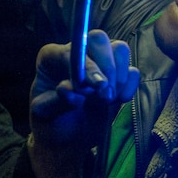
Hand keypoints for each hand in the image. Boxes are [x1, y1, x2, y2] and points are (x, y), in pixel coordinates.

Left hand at [28, 30, 139, 177]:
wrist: (67, 139)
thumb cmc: (51, 123)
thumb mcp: (45, 115)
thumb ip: (57, 101)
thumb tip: (72, 90)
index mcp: (52, 57)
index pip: (73, 51)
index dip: (87, 67)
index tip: (95, 88)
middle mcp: (77, 53)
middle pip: (99, 39)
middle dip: (107, 66)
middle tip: (105, 93)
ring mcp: (100, 62)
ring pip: (120, 49)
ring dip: (119, 76)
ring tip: (108, 99)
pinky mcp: (118, 76)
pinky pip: (132, 71)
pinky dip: (129, 86)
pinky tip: (118, 101)